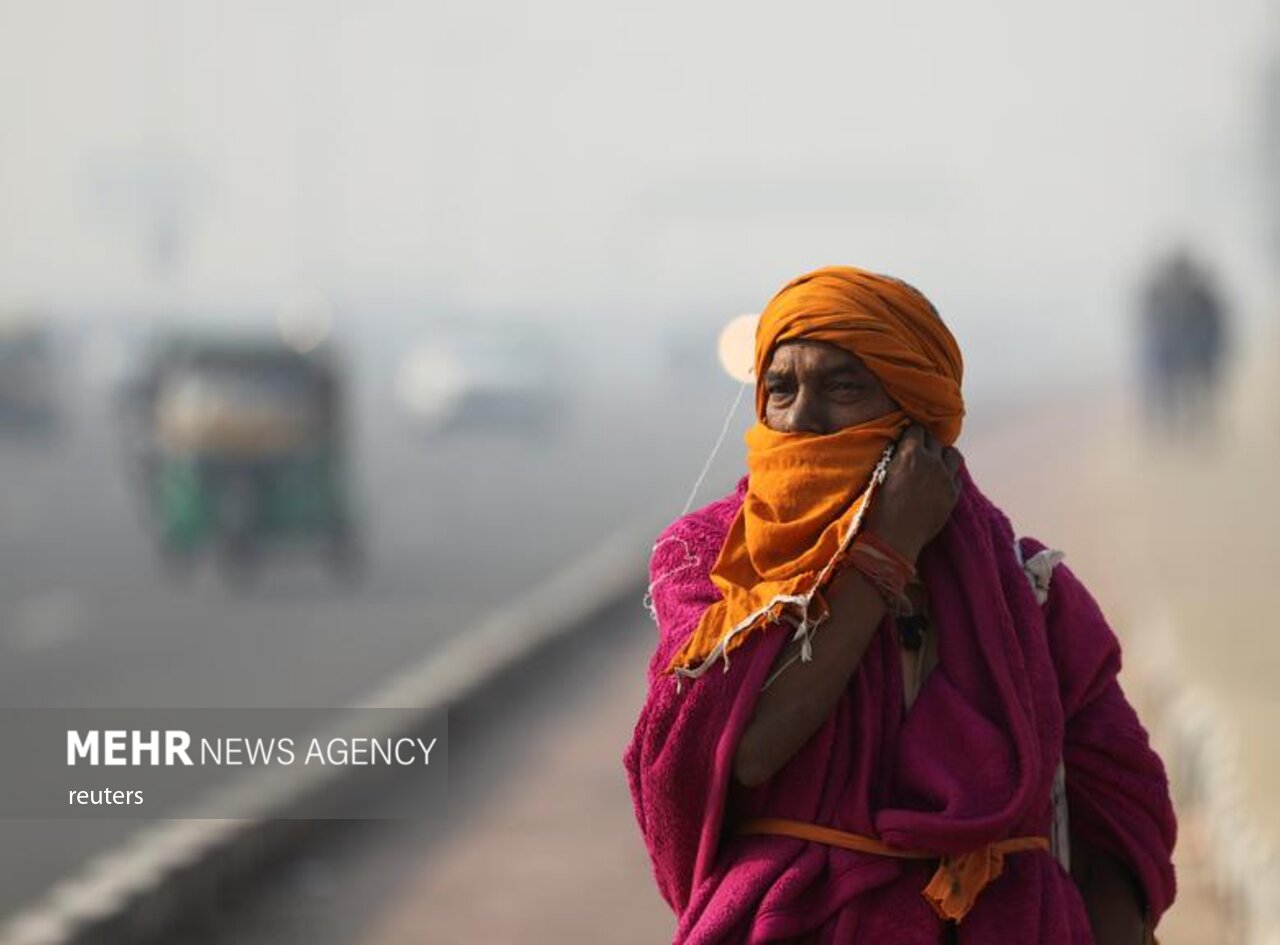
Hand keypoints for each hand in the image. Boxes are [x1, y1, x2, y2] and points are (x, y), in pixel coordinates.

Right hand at [864, 424, 961, 562]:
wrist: (895, 538)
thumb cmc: (879, 508)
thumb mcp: (880, 475)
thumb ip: (894, 458)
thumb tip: (898, 450)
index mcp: (911, 453)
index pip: (917, 429)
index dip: (911, 434)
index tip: (907, 439)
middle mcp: (932, 461)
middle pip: (935, 440)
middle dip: (926, 443)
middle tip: (918, 452)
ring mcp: (946, 478)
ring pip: (953, 454)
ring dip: (944, 455)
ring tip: (935, 463)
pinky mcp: (953, 495)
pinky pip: (957, 476)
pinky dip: (950, 475)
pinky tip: (940, 482)